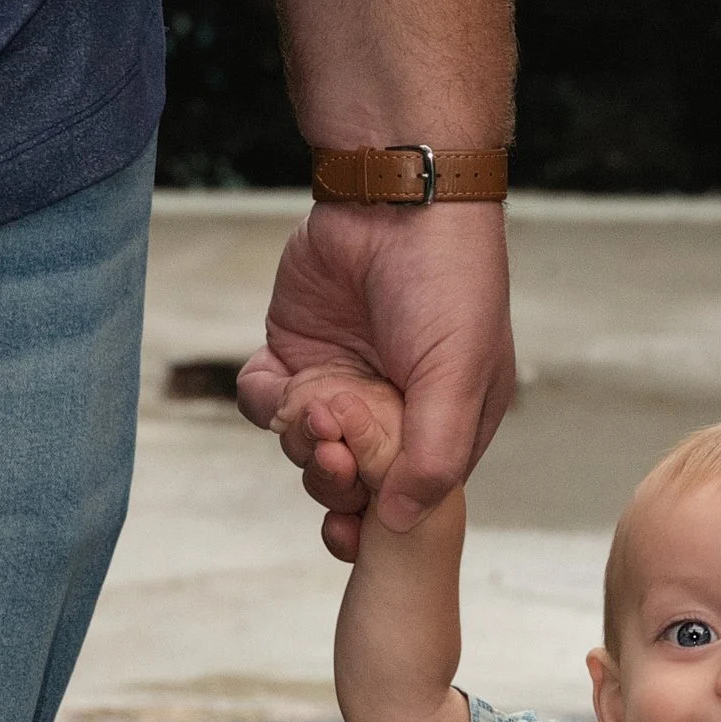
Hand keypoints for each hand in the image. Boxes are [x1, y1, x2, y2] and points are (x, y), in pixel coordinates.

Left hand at [238, 203, 513, 558]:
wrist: (396, 191)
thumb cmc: (447, 284)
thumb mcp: (459, 378)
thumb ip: (433, 458)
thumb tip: (397, 524)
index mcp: (442, 428)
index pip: (404, 500)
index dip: (374, 520)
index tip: (350, 529)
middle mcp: (390, 414)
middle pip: (348, 485)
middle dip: (333, 482)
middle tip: (332, 452)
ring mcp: (340, 384)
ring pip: (301, 451)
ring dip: (298, 442)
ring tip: (313, 405)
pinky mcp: (295, 352)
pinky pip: (264, 404)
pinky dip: (261, 403)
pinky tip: (279, 385)